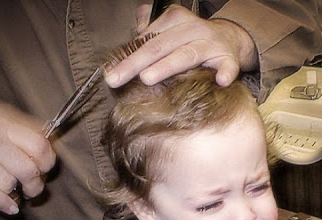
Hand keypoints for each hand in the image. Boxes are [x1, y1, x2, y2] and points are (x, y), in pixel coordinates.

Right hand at [0, 80, 55, 214]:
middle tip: (35, 184)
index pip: (40, 146)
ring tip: (19, 191)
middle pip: (28, 170)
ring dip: (19, 192)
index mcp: (4, 123)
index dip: (48, 160)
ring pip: (10, 184)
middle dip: (37, 183)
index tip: (46, 165)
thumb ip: (20, 125)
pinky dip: (3, 204)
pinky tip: (12, 207)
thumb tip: (45, 138)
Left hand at [105, 4, 257, 87]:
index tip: (109, 71)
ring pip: (184, 55)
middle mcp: (190, 29)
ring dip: (165, 67)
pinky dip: (225, 72)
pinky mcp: (227, 58)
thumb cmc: (191, 39)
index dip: (125, 55)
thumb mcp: (168, 30)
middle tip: (115, 79)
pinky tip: (220, 81)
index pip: (145, 39)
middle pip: (157, 48)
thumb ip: (147, 33)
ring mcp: (209, 43)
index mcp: (173, 20)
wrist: (228, 39)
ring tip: (147, 78)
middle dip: (133, 64)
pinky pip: (227, 66)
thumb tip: (126, 41)